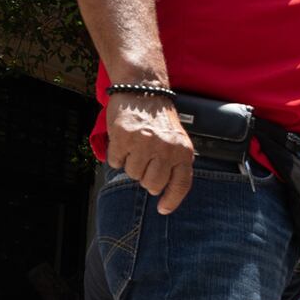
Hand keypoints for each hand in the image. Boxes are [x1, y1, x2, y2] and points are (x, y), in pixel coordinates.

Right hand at [103, 93, 195, 214]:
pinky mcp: (124, 138)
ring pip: (133, 175)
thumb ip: (175, 164)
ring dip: (131, 165)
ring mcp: (144, 144)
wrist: (143, 91)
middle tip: (145, 163)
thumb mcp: (177, 141)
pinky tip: (124, 142)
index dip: (171, 200)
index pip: (180, 185)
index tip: (162, 209)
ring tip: (135, 147)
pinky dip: (117, 156)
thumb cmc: (159, 119)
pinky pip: (116, 162)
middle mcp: (166, 149)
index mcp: (183, 152)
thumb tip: (165, 193)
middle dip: (146, 178)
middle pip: (153, 185)